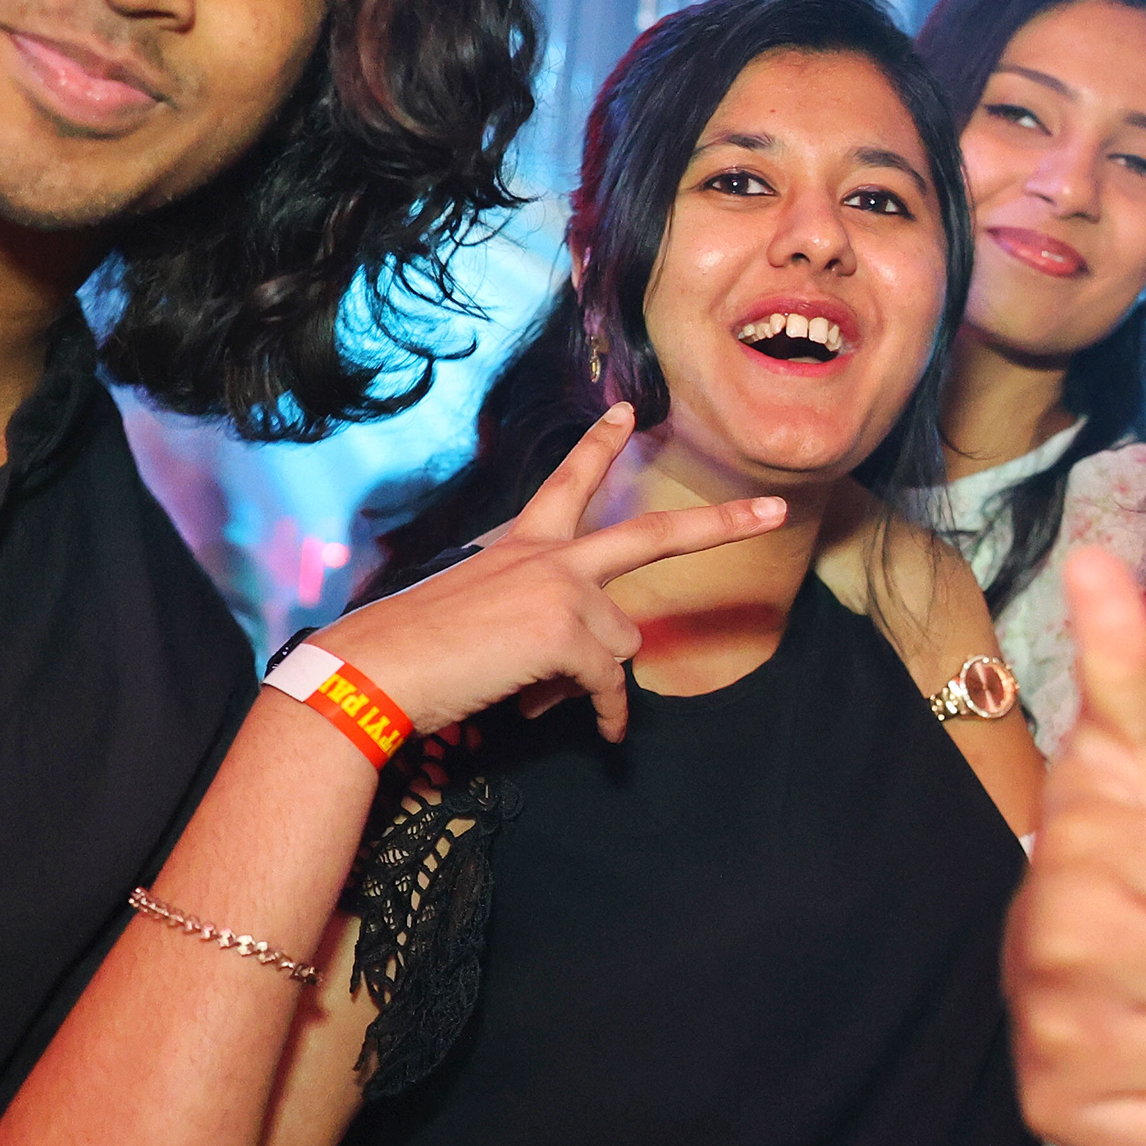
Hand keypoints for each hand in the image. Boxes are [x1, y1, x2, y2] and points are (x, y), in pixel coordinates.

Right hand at [320, 403, 783, 742]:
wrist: (372, 669)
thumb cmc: (413, 651)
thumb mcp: (481, 621)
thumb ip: (537, 627)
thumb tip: (574, 676)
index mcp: (521, 543)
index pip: (569, 483)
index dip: (599, 446)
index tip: (625, 411)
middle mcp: (548, 555)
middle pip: (655, 535)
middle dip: (723, 524)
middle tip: (773, 510)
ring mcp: (562, 588)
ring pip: (622, 643)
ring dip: (591, 680)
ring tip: (534, 693)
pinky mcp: (567, 632)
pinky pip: (610, 684)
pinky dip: (608, 714)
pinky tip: (603, 734)